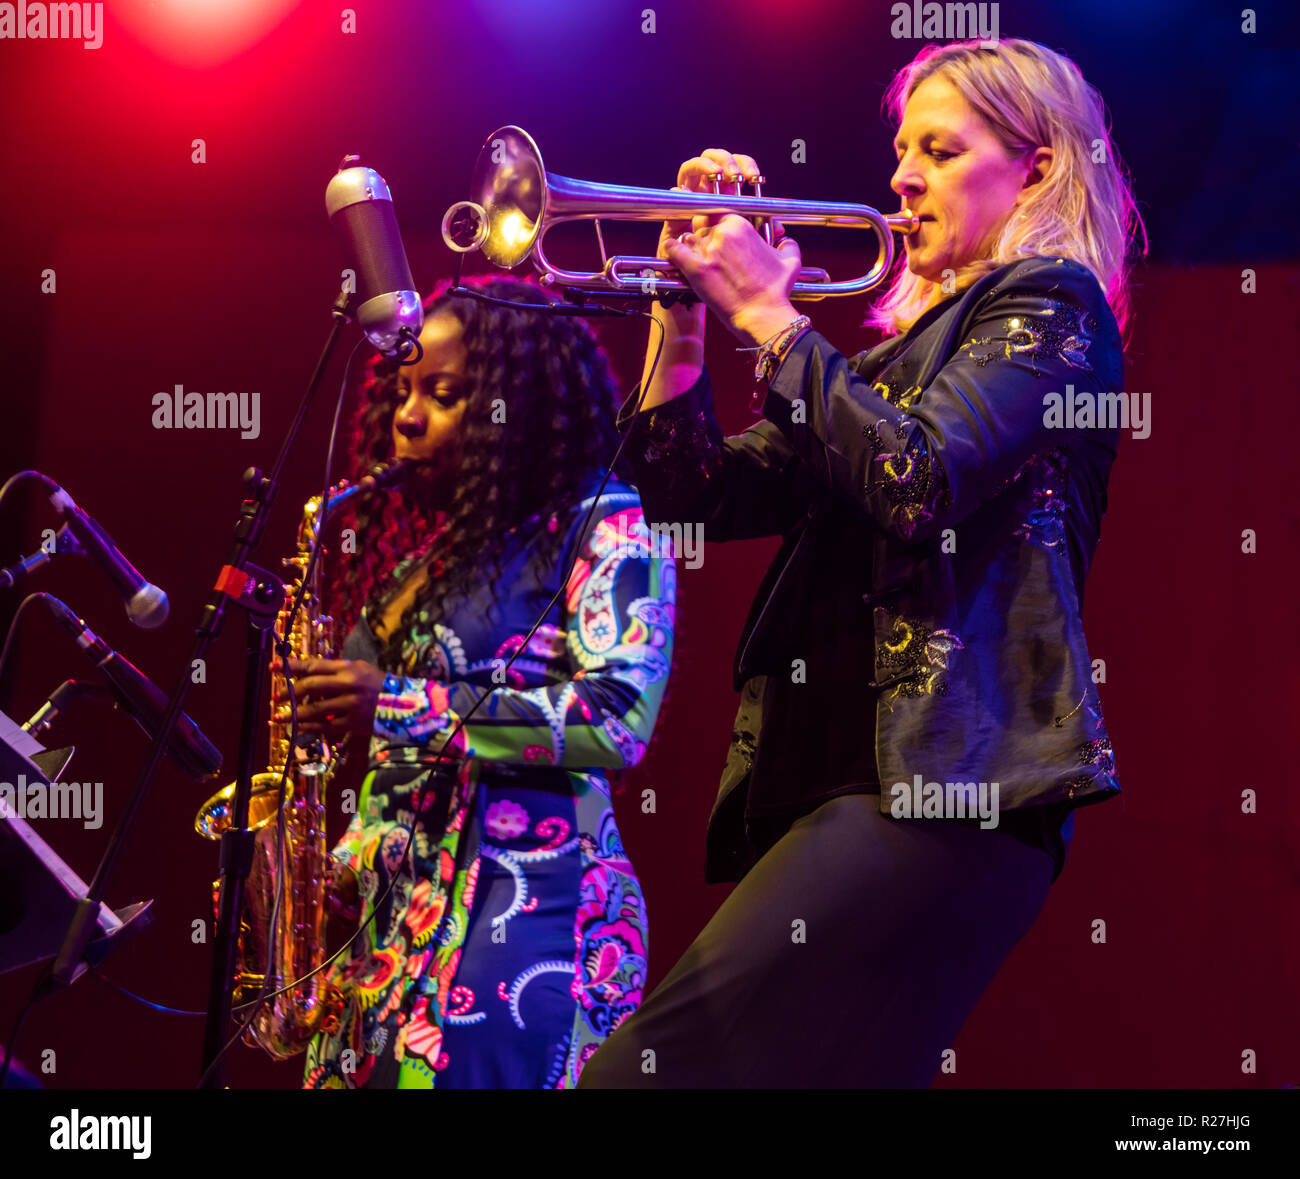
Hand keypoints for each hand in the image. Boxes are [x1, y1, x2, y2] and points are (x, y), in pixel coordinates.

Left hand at [275, 657, 385, 738]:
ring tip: (278, 717)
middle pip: (311, 686)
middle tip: (276, 697)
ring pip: (314, 709)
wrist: (404, 704)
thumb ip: (335, 670)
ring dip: (293, 714)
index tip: (273, 667)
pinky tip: (297, 728)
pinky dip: (308, 727)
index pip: (314, 665)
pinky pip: (325, 726)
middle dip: (289, 692)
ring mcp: (350, 705)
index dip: (292, 666)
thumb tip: (306, 672)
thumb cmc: (377, 684)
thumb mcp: (360, 669)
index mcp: (349, 669)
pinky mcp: (352, 723)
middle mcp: (349, 685)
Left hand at [661, 148, 803, 344]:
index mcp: (741, 225)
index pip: (721, 211)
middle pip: (703, 223)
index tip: (719, 229)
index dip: (719, 221)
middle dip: (705, 232)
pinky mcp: (696, 269)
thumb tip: (785, 240)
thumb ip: (787, 244)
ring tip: (692, 251)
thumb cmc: (777, 290)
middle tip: (707, 243)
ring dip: (690, 243)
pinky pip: (675, 250)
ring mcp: (707, 250)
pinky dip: (671, 249)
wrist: (763, 315)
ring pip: (689, 236)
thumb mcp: (790, 261)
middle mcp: (722, 233)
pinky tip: (671, 250)